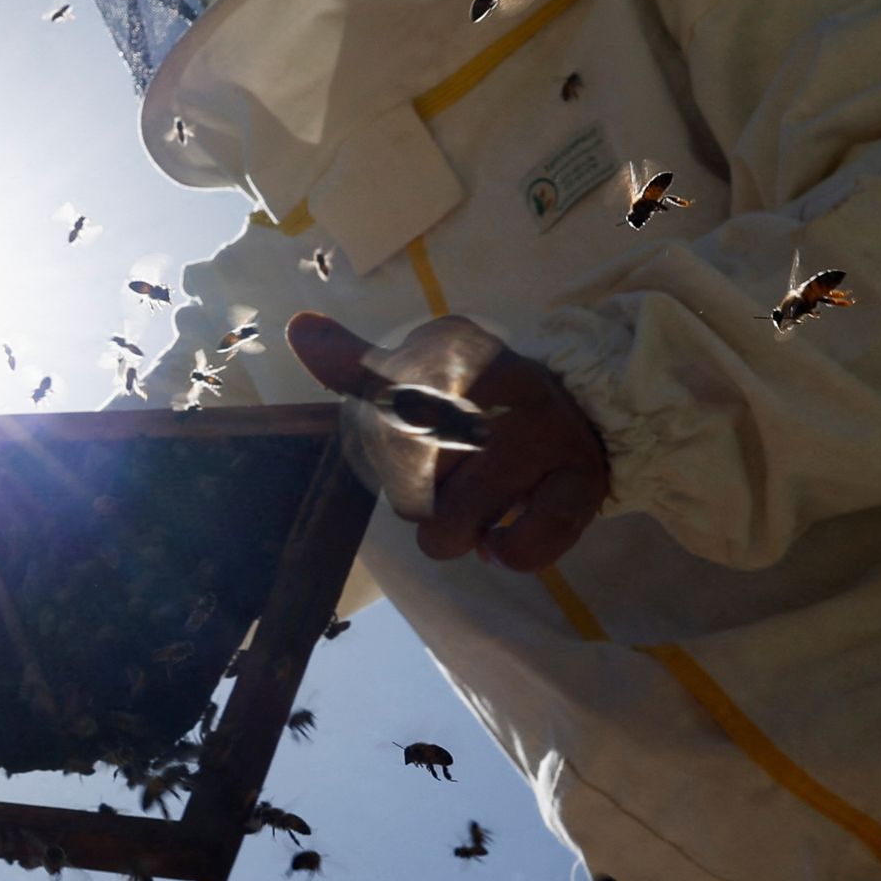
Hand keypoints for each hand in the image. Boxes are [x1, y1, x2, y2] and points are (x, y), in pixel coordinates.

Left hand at [286, 312, 611, 572]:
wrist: (582, 411)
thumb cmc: (478, 401)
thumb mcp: (420, 373)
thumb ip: (358, 365)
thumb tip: (298, 329)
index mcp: (464, 358)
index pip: (395, 407)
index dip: (390, 447)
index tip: (411, 439)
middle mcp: (509, 391)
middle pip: (416, 477)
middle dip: (417, 498)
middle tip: (445, 482)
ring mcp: (548, 439)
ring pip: (459, 518)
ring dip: (454, 530)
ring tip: (469, 511)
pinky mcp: (579, 485)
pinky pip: (529, 541)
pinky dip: (507, 551)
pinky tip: (497, 542)